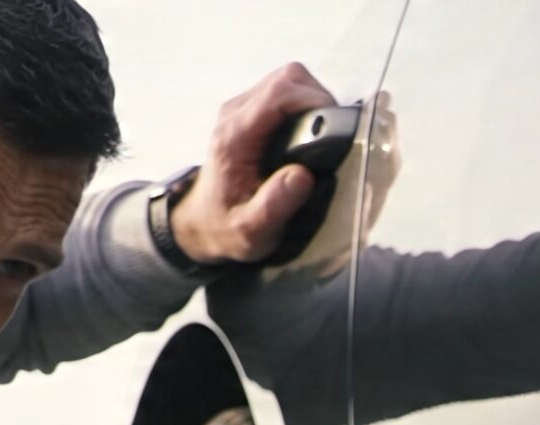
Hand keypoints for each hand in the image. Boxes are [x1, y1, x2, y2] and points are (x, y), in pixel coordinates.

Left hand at [171, 62, 343, 267]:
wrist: (201, 222)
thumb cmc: (226, 227)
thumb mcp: (249, 231)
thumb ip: (274, 206)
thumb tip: (303, 176)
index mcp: (236, 135)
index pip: (279, 94)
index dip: (314, 101)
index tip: (338, 127)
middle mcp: (237, 113)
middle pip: (287, 78)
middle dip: (318, 98)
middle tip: (335, 133)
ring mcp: (242, 108)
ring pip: (288, 80)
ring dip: (313, 100)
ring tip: (326, 134)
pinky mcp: (251, 112)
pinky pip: (284, 92)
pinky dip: (305, 105)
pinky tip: (311, 135)